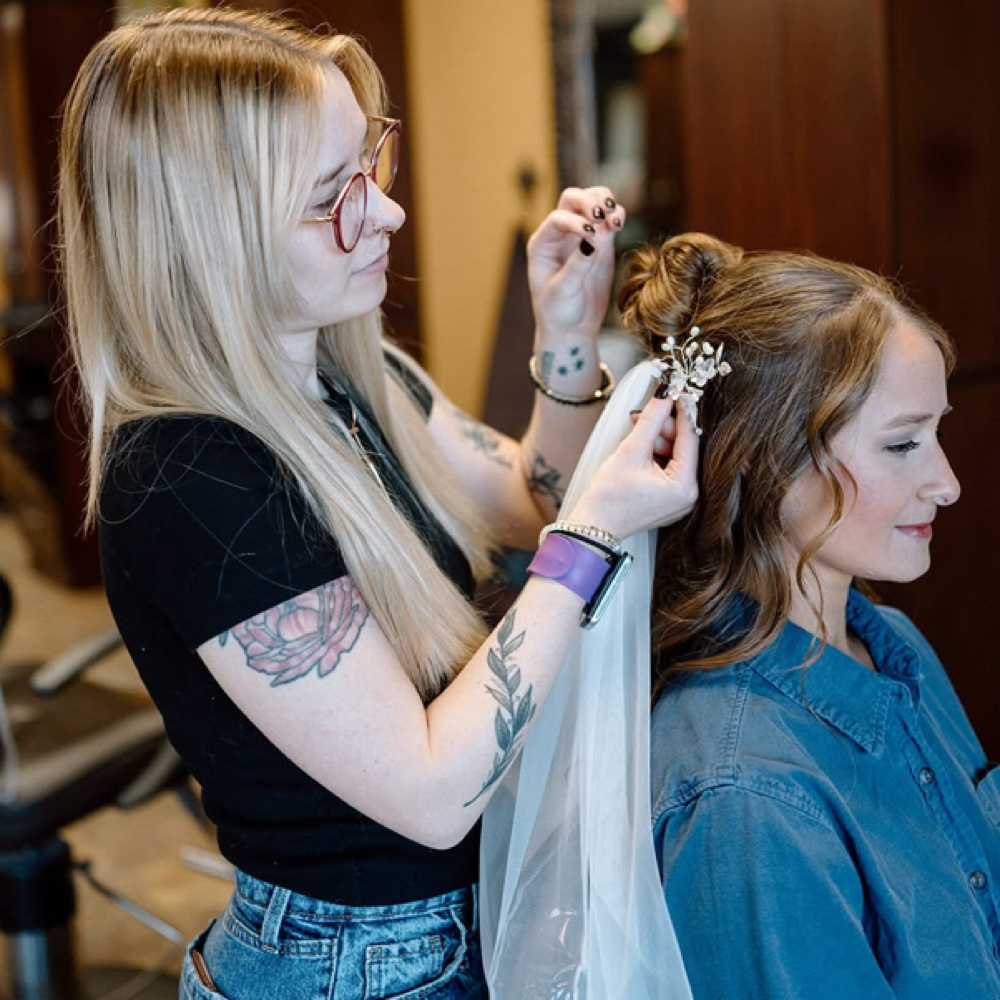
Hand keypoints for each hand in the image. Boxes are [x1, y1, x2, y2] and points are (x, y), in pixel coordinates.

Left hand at [527, 187, 625, 339]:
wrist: (572, 329)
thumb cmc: (558, 312)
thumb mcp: (563, 291)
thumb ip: (577, 265)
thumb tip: (594, 240)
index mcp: (541, 244)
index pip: (557, 218)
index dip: (575, 221)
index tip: (590, 234)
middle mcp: (560, 235)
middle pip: (573, 199)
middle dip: (589, 201)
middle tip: (602, 215)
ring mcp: (581, 236)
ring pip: (593, 202)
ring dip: (605, 202)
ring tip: (614, 219)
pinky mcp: (601, 244)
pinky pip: (609, 220)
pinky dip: (616, 215)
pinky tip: (619, 224)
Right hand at [568, 396, 699, 539]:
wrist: (593, 526)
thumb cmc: (608, 496)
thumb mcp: (631, 451)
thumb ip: (651, 419)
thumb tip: (665, 394)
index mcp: (684, 486)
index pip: (690, 438)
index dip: (682, 411)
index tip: (677, 390)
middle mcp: (689, 496)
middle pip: (683, 447)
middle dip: (663, 428)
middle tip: (642, 415)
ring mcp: (680, 500)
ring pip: (676, 456)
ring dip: (657, 440)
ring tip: (635, 433)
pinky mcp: (670, 500)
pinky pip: (670, 469)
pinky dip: (656, 455)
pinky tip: (639, 449)